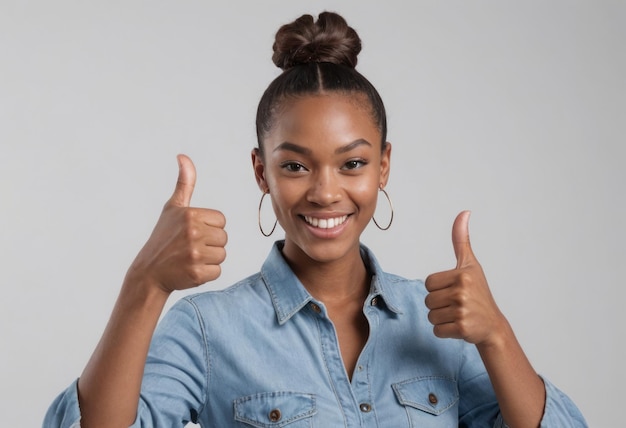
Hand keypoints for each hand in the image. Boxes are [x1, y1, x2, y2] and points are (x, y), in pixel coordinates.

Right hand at [126, 154, 226, 293]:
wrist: (148, 272)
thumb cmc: (163, 238)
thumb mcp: (172, 208)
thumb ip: (184, 183)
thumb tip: (183, 156)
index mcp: (191, 214)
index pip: (221, 221)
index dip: (209, 227)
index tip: (192, 232)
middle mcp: (193, 232)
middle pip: (223, 238)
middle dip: (210, 244)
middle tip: (190, 247)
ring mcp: (194, 254)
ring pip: (222, 255)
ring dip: (209, 259)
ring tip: (190, 258)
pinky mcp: (197, 273)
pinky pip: (217, 272)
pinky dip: (206, 274)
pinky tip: (190, 270)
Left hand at [425, 211, 504, 345]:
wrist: (492, 325)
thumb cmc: (479, 293)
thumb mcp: (471, 265)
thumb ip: (461, 240)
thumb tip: (464, 213)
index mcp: (462, 274)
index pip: (429, 283)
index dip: (438, 289)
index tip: (454, 290)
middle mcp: (462, 291)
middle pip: (428, 300)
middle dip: (439, 305)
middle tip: (457, 305)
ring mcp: (463, 311)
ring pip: (431, 316)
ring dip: (441, 318)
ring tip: (458, 315)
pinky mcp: (461, 328)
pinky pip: (436, 330)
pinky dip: (444, 331)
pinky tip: (459, 326)